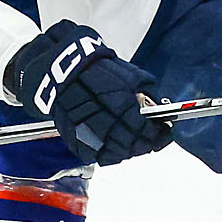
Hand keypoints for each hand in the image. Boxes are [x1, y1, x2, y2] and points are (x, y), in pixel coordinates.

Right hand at [4, 20, 171, 166]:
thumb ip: (143, 88)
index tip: (164, 132)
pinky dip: (106, 155)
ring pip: (112, 150)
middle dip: (145, 145)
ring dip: (128, 152)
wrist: (56, 66)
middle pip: (129, 141)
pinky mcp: (70, 133)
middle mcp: (100, 113)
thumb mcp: (124, 69)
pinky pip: (92, 153)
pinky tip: (115, 150)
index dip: (157, 133)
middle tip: (153, 142)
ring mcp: (84, 126)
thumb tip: (158, 105)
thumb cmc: (92, 66)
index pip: (143, 125)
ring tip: (136, 147)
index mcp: (115, 96)